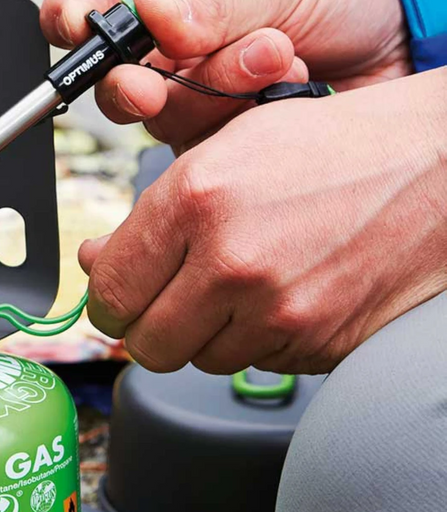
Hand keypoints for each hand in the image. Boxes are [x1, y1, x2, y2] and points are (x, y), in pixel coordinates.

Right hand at [41, 0, 410, 149]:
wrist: (399, 42)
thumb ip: (210, 5)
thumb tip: (149, 14)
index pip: (83, 1)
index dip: (69, 17)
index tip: (81, 27)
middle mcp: (159, 47)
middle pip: (106, 81)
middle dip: (136, 85)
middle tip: (159, 82)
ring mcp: (185, 98)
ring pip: (160, 118)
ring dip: (218, 89)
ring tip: (276, 52)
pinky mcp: (214, 142)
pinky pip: (203, 150)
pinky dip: (245, 120)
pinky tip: (287, 86)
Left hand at [79, 68, 446, 374]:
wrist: (433, 166)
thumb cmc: (329, 148)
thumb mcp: (223, 149)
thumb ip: (150, 213)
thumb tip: (98, 261)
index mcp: (195, 198)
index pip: (109, 289)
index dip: (106, 298)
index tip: (116, 294)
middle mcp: (231, 259)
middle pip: (144, 344)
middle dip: (146, 326)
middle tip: (164, 300)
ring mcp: (276, 308)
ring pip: (197, 360)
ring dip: (203, 334)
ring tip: (236, 285)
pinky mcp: (315, 341)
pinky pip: (253, 363)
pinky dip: (254, 340)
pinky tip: (277, 295)